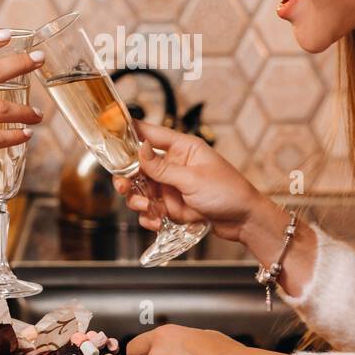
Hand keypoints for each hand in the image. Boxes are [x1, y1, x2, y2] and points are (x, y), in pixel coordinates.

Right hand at [111, 120, 265, 241]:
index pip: (150, 133)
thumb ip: (162, 168)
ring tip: (147, 209)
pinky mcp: (173, 205)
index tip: (109, 133)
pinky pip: (151, 209)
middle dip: (128, 178)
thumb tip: (138, 149)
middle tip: (123, 187)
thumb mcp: (192, 179)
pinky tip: (156, 222)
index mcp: (182, 148)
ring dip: (138, 200)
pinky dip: (149, 216)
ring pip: (141, 189)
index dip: (129, 132)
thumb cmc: (228, 192)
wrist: (245, 221)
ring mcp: (172, 186)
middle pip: (138, 166)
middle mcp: (174, 165)